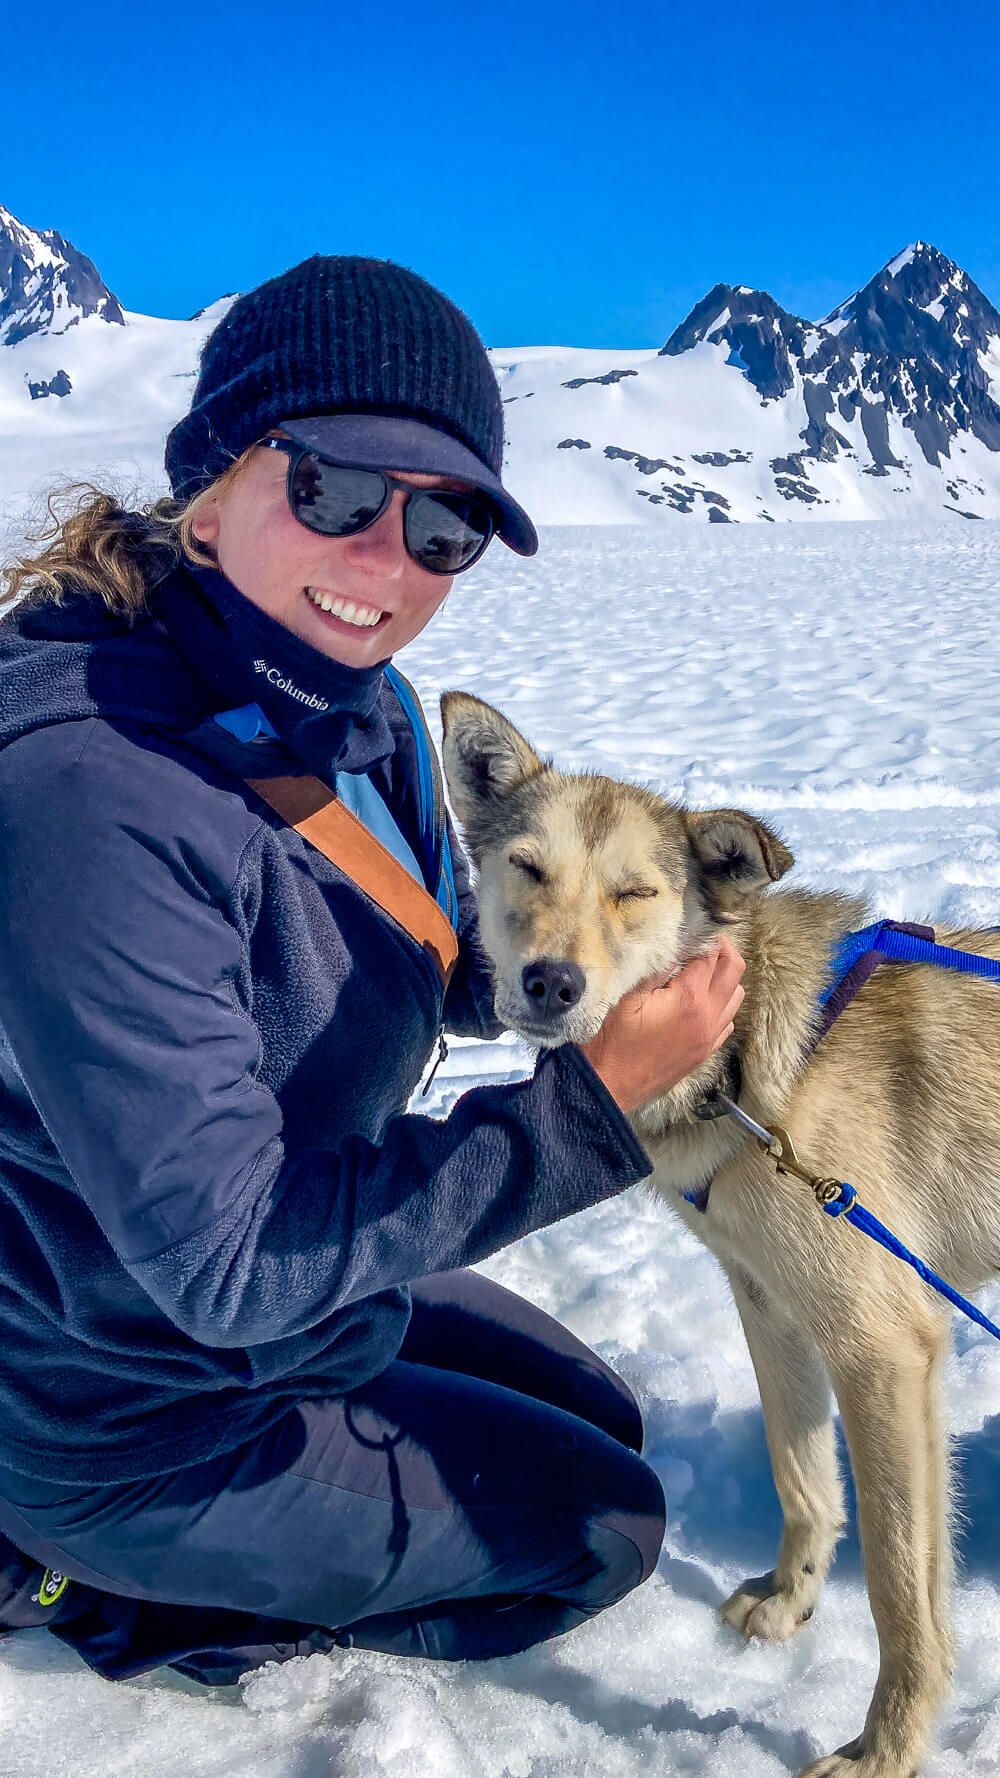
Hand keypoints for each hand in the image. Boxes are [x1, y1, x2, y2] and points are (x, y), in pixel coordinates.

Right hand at [580, 938, 745, 1112]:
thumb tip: (674, 944)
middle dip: (722, 951)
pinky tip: (698, 1002)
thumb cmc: (607, 1041)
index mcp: (690, 999)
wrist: (604, 1087)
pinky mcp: (703, 1054)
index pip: (710, 955)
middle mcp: (708, 1018)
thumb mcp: (625, 995)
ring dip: (724, 979)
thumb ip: (655, 967)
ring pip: (735, 998)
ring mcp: (709, 1039)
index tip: (692, 926)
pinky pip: (726, 1022)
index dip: (703, 936)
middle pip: (734, 971)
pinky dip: (720, 1006)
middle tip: (703, 941)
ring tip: (700, 970)